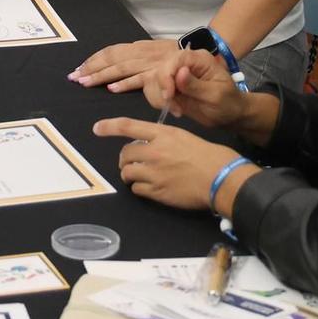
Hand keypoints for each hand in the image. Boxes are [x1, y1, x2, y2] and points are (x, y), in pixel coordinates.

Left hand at [68, 38, 175, 92]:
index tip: (78, 68)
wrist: (204, 60)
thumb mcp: (156, 54)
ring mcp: (151, 63)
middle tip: (74, 77)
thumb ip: (138, 59)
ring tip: (85, 82)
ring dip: (101, 75)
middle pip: (112, 58)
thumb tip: (116, 66)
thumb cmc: (178, 61)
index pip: (111, 51)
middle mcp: (143, 52)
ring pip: (121, 67)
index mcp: (140, 47)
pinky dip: (126, 83)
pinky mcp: (160, 74)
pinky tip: (111, 89)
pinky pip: (141, 79)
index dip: (94, 59)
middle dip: (91, 67)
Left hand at [93, 116, 244, 211]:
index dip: (109, 127)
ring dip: (129, 174)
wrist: (221, 178)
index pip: (128, 126)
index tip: (97, 129)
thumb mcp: (184, 137)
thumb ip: (164, 139)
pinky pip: (137, 189)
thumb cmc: (208, 155)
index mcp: (163, 134)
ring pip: (127, 173)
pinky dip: (139, 188)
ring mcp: (154, 172)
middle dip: (125, 159)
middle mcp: (154, 151)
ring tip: (139, 176)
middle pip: (125, 154)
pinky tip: (150, 187)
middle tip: (132, 163)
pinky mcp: (157, 191)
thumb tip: (150, 145)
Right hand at [144, 49, 253, 130]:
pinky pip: (154, 90)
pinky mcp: (170, 86)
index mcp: (198, 59)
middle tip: (176, 108)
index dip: (166, 76)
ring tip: (177, 110)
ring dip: (159, 98)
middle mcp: (184, 63)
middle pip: (159, 70)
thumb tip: (179, 72)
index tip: (169, 96)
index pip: (174, 59)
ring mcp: (175, 74)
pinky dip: (158, 101)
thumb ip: (196, 85)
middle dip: (162, 91)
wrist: (230, 114)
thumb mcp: (215, 95)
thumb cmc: (228, 103)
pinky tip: (174, 109)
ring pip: (153, 81)